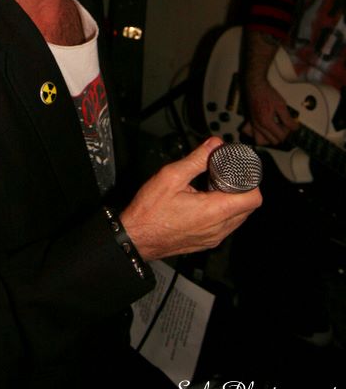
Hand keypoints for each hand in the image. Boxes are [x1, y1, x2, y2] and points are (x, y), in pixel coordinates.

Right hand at [119, 137, 261, 261]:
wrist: (135, 238)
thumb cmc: (149, 210)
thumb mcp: (171, 176)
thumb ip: (197, 159)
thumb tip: (215, 145)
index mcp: (213, 211)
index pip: (253, 198)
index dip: (251, 181)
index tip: (239, 170)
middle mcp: (218, 228)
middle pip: (248, 208)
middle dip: (241, 189)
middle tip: (224, 175)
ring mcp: (213, 238)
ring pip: (238, 218)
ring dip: (232, 201)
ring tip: (212, 187)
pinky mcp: (206, 243)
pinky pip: (226, 226)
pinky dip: (223, 212)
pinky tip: (204, 201)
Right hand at [244, 78, 297, 145]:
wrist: (255, 85)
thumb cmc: (267, 93)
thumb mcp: (281, 105)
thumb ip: (288, 119)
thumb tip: (295, 128)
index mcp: (266, 122)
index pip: (281, 136)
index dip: (288, 131)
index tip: (290, 123)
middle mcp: (258, 126)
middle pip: (273, 141)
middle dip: (280, 134)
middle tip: (283, 124)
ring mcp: (253, 124)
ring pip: (261, 141)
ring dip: (269, 138)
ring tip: (274, 129)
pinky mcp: (250, 121)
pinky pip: (250, 133)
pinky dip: (257, 134)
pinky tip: (263, 129)